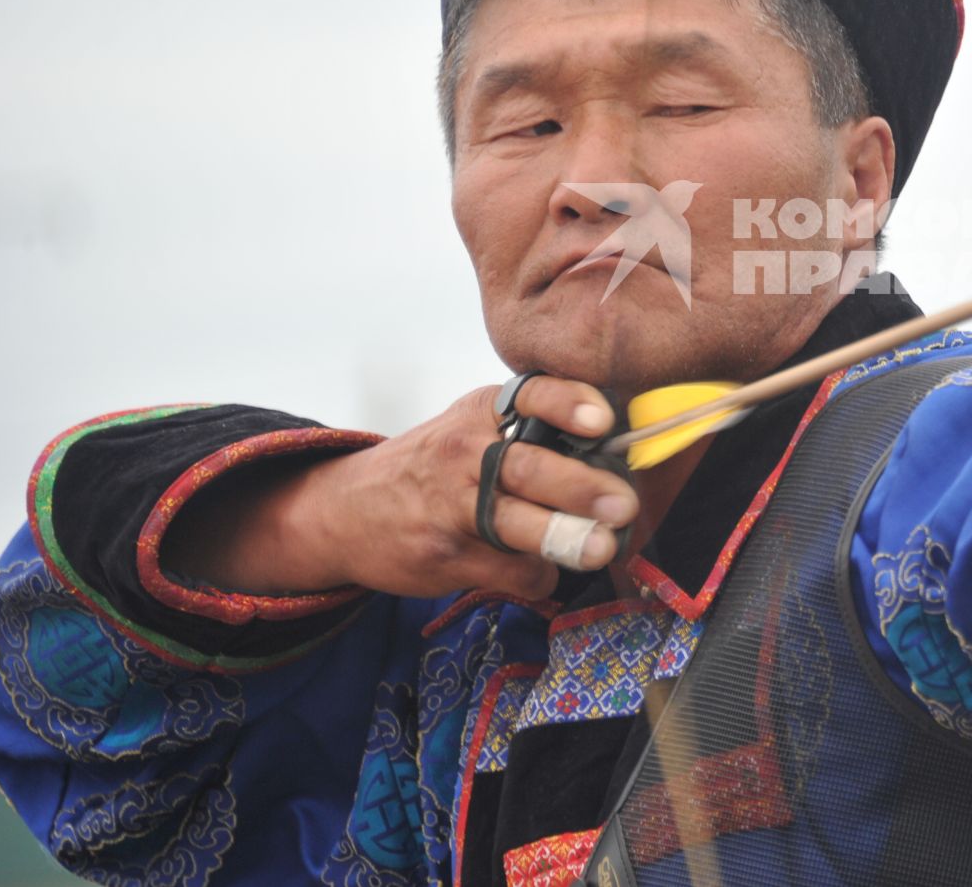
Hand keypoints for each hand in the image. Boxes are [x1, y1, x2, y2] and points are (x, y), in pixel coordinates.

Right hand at [163, 376, 639, 599]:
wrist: (347, 508)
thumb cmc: (434, 465)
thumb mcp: (471, 428)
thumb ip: (530, 435)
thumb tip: (616, 457)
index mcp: (483, 412)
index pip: (533, 396)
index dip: (569, 406)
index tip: (601, 422)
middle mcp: (467, 452)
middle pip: (530, 468)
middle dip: (582, 489)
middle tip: (623, 505)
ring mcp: (453, 506)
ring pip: (518, 525)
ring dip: (566, 540)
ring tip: (601, 549)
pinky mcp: (445, 554)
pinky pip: (507, 570)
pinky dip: (537, 576)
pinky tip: (544, 572)